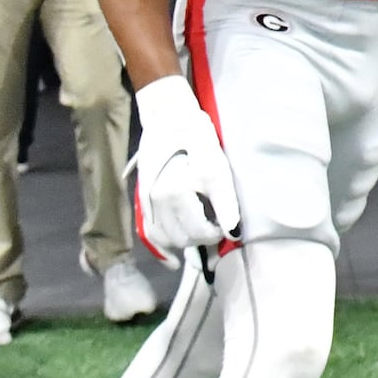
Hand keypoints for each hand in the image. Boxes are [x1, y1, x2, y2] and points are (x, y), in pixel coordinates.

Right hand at [130, 75, 237, 258]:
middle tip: (216, 228)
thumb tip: (234, 234)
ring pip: (164, 239)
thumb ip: (225, 203)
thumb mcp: (218, 167)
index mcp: (175, 191)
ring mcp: (147, 200)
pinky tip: (172, 259)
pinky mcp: (143, 199)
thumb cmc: (198, 138)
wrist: (169, 118)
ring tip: (200, 235)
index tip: (227, 226)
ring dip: (183, 243)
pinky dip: (161, 247)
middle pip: (181, 238)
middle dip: (201, 238)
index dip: (217, 233)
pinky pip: (149, 231)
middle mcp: (156, 199)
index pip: (199, 231)